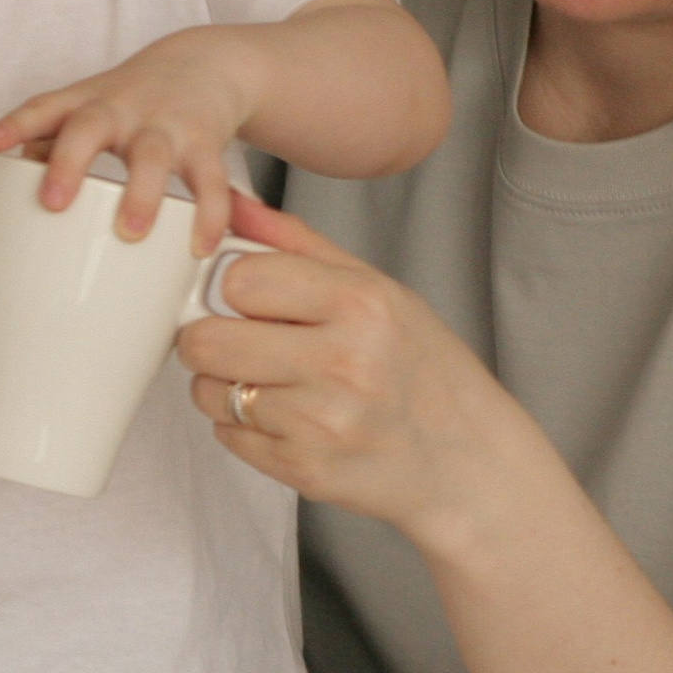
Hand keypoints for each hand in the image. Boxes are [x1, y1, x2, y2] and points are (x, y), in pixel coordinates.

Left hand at [0, 25, 257, 252]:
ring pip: (151, 156)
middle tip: (52, 202)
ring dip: (141, 194)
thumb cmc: (128, 102)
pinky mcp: (204, 143)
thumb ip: (48, 148)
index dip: (16, 124)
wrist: (202, 64)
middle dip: (69, 162)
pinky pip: (209, 181)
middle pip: (89, 127)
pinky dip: (208, 215)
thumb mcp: (84, 111)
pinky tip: (199, 246)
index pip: (43, 108)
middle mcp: (120, 110)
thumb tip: (10, 205)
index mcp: (83, 104)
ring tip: (129, 232)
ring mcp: (163, 125)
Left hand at [178, 190, 523, 544]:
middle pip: (206, 339)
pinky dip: (244, 426)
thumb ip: (298, 243)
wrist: (467, 462)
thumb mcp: (378, 289)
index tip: (250, 299)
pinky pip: (227, 436)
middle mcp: (341, 362)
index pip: (238, 279)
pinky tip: (287, 419)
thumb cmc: (422, 368)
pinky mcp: (304, 469)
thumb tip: (233, 204)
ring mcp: (321, 422)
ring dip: (225, 384)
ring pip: (207, 391)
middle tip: (238, 340)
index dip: (233, 288)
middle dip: (209, 337)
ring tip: (270, 382)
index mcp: (359, 303)